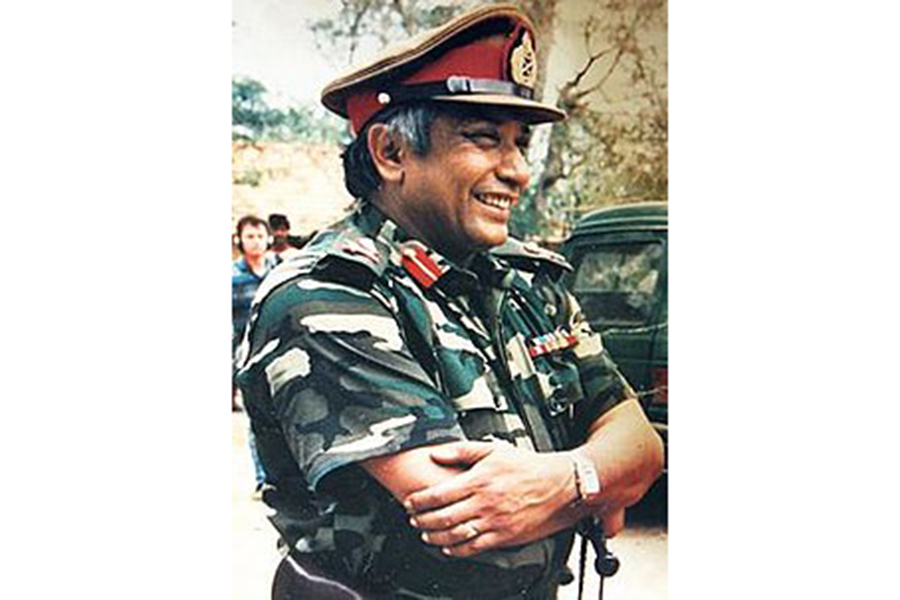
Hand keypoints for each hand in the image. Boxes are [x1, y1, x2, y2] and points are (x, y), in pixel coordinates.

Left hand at [403, 441, 577, 557]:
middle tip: (413, 519)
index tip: (410, 502)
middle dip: (423, 520)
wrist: (559, 485)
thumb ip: (462, 451)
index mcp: (479, 480)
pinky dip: (457, 550)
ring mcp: (495, 521)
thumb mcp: (494, 450)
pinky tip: (449, 547)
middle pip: (443, 517)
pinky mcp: (505, 536)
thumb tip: (437, 453)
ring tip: (426, 534)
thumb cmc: (528, 466)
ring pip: (456, 535)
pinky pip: (475, 547)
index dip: (420, 500)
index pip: (439, 494)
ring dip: (436, 537)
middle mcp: (485, 502)